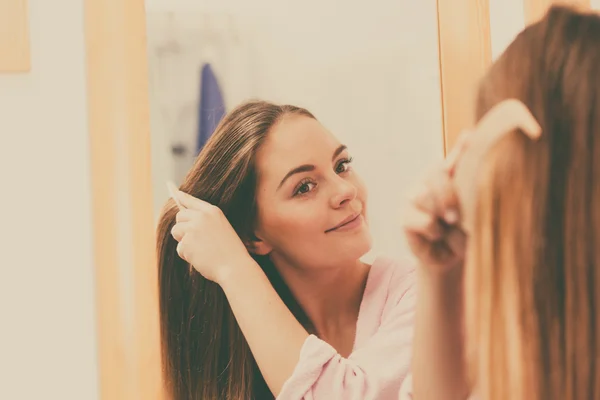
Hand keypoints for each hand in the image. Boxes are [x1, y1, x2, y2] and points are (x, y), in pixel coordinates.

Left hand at [170, 190, 253, 283]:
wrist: (235, 267)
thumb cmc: (230, 251)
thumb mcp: (222, 228)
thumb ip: (205, 221)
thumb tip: (185, 221)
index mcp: (213, 211)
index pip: (192, 201)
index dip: (182, 197)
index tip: (175, 193)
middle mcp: (202, 217)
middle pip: (179, 217)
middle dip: (182, 228)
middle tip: (195, 240)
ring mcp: (193, 229)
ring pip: (176, 231)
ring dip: (183, 242)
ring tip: (200, 250)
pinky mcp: (187, 242)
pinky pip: (179, 248)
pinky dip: (187, 255)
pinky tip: (201, 258)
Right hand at [402, 133, 469, 273]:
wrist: (448, 259)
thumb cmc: (463, 232)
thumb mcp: (473, 213)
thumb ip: (472, 193)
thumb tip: (479, 164)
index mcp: (447, 178)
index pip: (452, 159)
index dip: (460, 148)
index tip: (470, 136)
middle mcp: (428, 182)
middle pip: (435, 174)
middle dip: (447, 194)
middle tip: (455, 216)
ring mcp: (413, 197)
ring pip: (424, 194)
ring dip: (440, 212)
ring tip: (448, 225)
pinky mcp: (404, 217)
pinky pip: (422, 219)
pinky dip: (433, 230)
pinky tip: (436, 236)